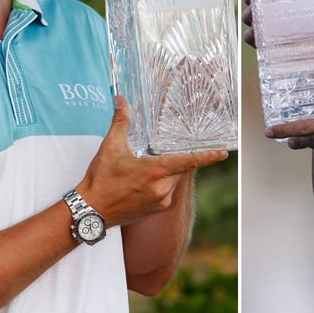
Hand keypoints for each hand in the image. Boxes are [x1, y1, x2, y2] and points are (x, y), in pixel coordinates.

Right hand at [76, 96, 227, 225]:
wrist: (91, 212)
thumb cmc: (100, 180)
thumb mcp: (110, 147)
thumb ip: (120, 121)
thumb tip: (121, 100)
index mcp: (154, 172)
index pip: (188, 161)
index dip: (207, 156)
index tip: (223, 153)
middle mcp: (162, 189)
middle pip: (180, 169)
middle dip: (175, 159)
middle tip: (160, 153)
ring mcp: (161, 202)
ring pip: (174, 180)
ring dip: (166, 172)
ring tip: (143, 169)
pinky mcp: (156, 210)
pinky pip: (167, 192)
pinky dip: (161, 183)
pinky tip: (142, 181)